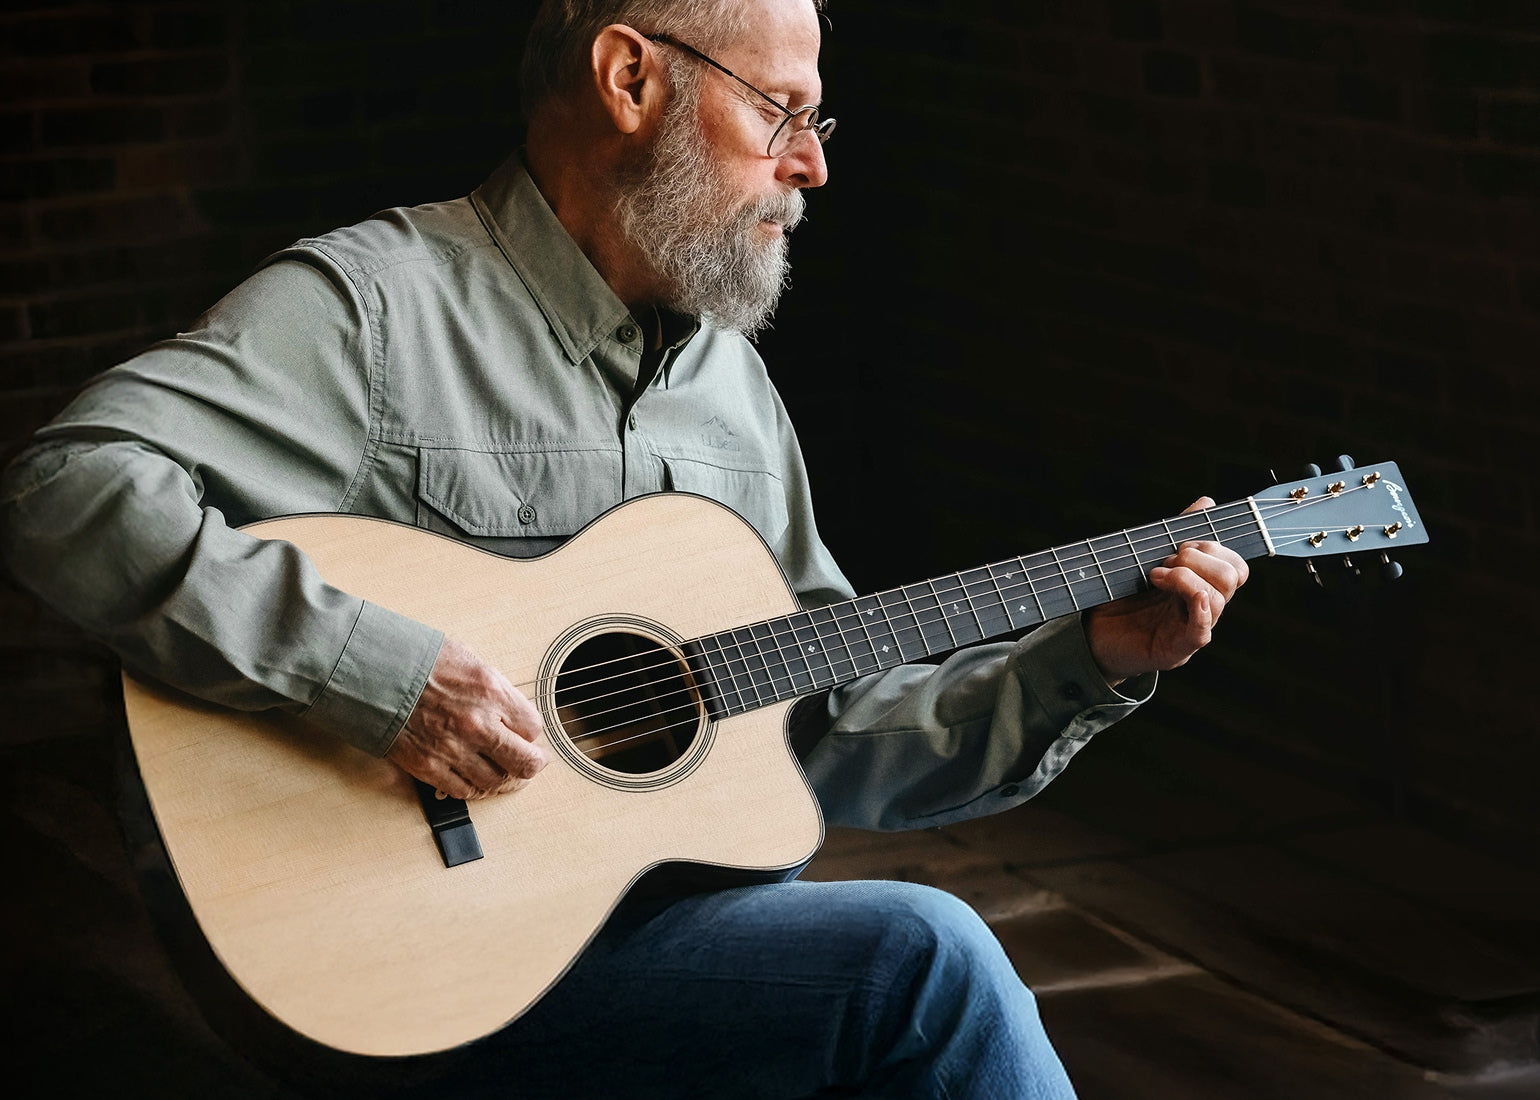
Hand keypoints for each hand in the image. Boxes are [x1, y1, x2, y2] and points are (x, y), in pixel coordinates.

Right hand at [387, 638, 547, 799]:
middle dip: (533, 764)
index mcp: (490, 692)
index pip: (533, 727)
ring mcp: (453, 749)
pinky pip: (464, 790)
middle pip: (524, 762)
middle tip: (533, 763)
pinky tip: (477, 780)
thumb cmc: (417, 661)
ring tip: (506, 773)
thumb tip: (512, 709)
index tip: (527, 734)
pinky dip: (475, 788)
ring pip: (496, 781)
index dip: (531, 732)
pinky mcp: (428, 766)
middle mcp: (477, 724)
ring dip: (505, 780)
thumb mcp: (469, 661)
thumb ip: (495, 689)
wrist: (372, 673)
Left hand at [1085, 497, 1249, 684]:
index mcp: (1200, 584)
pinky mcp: (1176, 649)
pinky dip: (1199, 612)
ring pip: (1217, 600)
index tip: (1179, 544)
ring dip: (1186, 578)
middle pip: (1232, 577)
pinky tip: (1190, 597)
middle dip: (1199, 559)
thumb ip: (1175, 532)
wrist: (1092, 635)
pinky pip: (1201, 632)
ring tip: (1154, 576)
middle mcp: (1202, 607)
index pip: (1234, 565)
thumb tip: (1207, 502)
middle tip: (1165, 561)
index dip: (1214, 547)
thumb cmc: (1119, 597)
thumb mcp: (1146, 558)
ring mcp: (1191, 629)